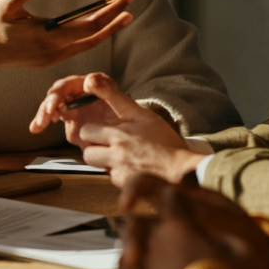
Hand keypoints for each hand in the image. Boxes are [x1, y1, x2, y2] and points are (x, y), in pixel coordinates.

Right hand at [0, 0, 133, 105]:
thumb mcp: (7, 5)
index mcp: (47, 38)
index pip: (88, 24)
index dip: (109, 11)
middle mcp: (55, 52)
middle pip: (93, 35)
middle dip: (114, 18)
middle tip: (131, 1)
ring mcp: (53, 58)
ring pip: (88, 44)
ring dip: (107, 29)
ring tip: (124, 16)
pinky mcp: (50, 60)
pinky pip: (79, 48)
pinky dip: (93, 36)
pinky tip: (100, 27)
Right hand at [29, 73, 126, 140]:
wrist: (129, 128)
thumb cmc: (126, 110)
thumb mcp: (120, 97)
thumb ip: (106, 88)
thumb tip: (89, 80)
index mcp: (86, 84)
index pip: (68, 84)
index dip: (60, 92)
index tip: (57, 103)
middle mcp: (76, 92)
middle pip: (56, 95)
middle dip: (48, 105)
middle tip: (46, 115)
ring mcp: (71, 105)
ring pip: (51, 106)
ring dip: (43, 114)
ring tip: (38, 125)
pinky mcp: (68, 119)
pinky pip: (52, 118)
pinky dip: (42, 122)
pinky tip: (36, 128)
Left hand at [33, 72, 197, 185]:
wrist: (183, 170)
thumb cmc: (165, 141)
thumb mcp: (142, 113)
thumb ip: (115, 98)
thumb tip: (88, 81)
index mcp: (117, 134)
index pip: (85, 132)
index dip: (93, 131)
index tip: (102, 132)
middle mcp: (115, 154)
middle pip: (87, 153)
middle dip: (95, 149)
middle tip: (109, 145)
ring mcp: (119, 172)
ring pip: (98, 167)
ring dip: (105, 162)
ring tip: (122, 157)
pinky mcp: (125, 186)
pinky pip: (113, 179)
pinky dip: (120, 175)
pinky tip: (134, 168)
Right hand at [118, 173, 268, 268]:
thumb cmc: (249, 246)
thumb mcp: (235, 226)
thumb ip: (204, 210)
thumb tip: (170, 194)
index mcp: (181, 204)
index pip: (148, 185)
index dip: (133, 190)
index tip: (126, 206)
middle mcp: (166, 226)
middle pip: (134, 225)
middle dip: (130, 242)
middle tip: (136, 261)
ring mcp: (161, 251)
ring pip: (131, 255)